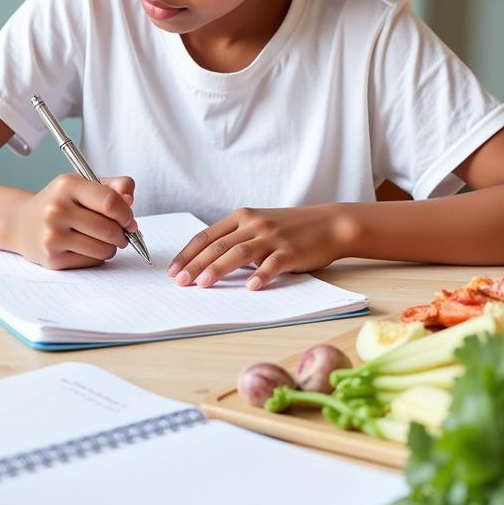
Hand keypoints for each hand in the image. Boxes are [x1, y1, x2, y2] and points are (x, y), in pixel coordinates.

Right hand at [10, 174, 136, 269]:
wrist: (22, 223)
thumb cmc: (61, 203)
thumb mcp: (84, 185)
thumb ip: (113, 187)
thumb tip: (130, 201)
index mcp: (68, 185)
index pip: (110, 202)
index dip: (127, 215)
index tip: (130, 221)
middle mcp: (56, 209)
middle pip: (109, 229)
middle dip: (122, 234)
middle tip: (121, 233)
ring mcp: (52, 235)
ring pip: (103, 249)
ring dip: (111, 248)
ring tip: (102, 240)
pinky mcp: (52, 258)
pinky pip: (92, 262)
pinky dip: (96, 257)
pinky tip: (86, 248)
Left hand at [168, 205, 343, 289]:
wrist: (329, 223)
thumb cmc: (291, 228)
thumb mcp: (260, 225)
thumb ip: (237, 238)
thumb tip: (208, 262)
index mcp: (242, 216)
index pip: (207, 235)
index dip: (188, 253)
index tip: (173, 270)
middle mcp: (254, 224)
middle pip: (219, 245)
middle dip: (196, 264)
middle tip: (181, 281)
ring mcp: (272, 237)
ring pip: (239, 253)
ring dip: (218, 269)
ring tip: (203, 284)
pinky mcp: (290, 251)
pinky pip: (272, 264)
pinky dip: (260, 275)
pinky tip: (250, 287)